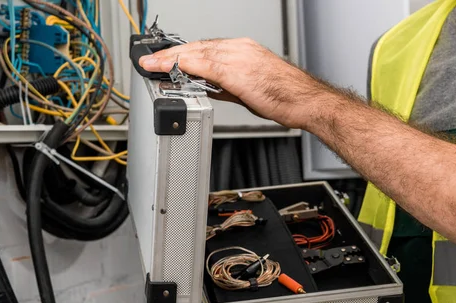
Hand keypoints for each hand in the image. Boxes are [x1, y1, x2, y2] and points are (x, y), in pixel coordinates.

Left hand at [139, 38, 319, 128]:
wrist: (305, 101)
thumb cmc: (285, 96)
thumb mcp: (249, 88)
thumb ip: (225, 85)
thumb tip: (206, 86)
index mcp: (243, 50)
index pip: (205, 48)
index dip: (181, 53)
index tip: (165, 59)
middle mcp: (240, 48)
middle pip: (197, 47)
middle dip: (170, 54)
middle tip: (150, 60)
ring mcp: (239, 57)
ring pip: (197, 53)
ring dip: (171, 59)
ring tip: (152, 65)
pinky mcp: (238, 71)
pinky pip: (206, 65)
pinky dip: (186, 65)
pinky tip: (171, 68)